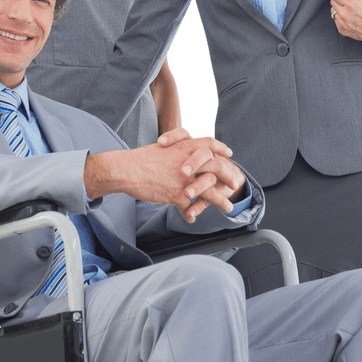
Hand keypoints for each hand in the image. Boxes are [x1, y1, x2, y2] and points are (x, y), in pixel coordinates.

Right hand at [86, 134, 243, 221]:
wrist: (127, 170)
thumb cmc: (140, 159)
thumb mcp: (162, 149)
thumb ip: (176, 151)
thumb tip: (182, 154)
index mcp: (184, 147)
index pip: (209, 144)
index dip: (221, 148)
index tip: (229, 154)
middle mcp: (188, 162)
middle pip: (216, 166)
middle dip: (228, 175)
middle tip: (234, 183)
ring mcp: (184, 179)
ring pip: (209, 190)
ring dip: (221, 200)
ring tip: (228, 207)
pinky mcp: (177, 194)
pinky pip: (190, 206)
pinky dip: (192, 213)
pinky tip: (193, 217)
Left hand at [329, 0, 361, 46]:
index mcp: (350, 3)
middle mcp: (344, 14)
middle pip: (332, 2)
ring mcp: (342, 24)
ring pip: (333, 11)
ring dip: (339, 8)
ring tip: (350, 8)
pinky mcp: (342, 30)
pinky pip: (336, 21)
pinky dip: (341, 18)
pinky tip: (351, 16)